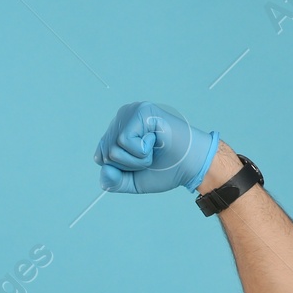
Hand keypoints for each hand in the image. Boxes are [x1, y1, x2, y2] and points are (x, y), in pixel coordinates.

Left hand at [93, 101, 218, 193]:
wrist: (192, 166)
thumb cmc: (166, 170)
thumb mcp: (133, 181)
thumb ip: (112, 181)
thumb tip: (104, 168)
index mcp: (118, 132)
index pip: (100, 158)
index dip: (121, 170)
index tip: (142, 163)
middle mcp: (122, 119)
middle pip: (105, 155)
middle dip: (129, 166)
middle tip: (150, 157)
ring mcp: (131, 112)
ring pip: (113, 149)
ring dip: (136, 159)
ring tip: (153, 149)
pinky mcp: (140, 111)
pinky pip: (123, 141)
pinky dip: (141, 151)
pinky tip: (155, 141)